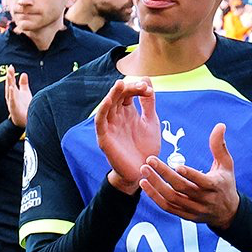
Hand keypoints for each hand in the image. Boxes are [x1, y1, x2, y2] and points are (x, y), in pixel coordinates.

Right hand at [4, 66, 32, 127]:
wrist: (28, 122)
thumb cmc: (25, 108)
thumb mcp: (25, 93)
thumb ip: (23, 84)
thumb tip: (23, 74)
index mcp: (14, 93)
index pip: (11, 82)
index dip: (11, 74)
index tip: (11, 66)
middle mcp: (11, 98)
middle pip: (9, 86)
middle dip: (9, 77)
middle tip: (9, 69)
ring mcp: (12, 104)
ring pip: (10, 93)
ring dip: (9, 84)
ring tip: (9, 76)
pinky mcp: (14, 111)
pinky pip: (12, 102)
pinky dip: (12, 95)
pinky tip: (12, 89)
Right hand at [94, 77, 160, 194]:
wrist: (143, 171)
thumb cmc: (146, 149)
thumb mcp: (150, 122)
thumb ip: (148, 103)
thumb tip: (147, 80)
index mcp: (128, 112)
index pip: (128, 94)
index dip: (137, 89)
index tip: (148, 91)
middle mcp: (117, 117)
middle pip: (118, 96)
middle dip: (128, 89)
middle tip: (141, 87)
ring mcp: (110, 126)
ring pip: (107, 106)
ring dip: (113, 94)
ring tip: (120, 85)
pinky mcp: (104, 138)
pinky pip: (100, 121)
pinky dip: (103, 109)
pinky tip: (109, 101)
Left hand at [140, 121, 238, 228]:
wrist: (227, 213)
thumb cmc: (225, 183)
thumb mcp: (226, 165)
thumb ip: (219, 146)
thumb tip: (220, 125)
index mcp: (215, 186)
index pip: (202, 181)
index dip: (190, 174)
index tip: (177, 165)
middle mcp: (204, 200)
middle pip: (182, 188)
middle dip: (165, 174)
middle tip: (150, 161)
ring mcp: (194, 209)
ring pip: (172, 199)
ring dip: (156, 185)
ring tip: (144, 171)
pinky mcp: (185, 215)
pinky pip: (167, 207)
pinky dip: (155, 197)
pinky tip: (145, 184)